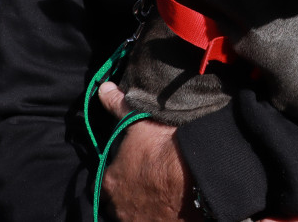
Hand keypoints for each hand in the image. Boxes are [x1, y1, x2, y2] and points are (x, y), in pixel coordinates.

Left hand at [98, 82, 198, 221]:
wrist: (194, 172)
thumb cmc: (164, 145)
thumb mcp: (138, 121)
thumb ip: (119, 106)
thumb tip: (103, 88)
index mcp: (110, 181)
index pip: (109, 179)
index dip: (122, 172)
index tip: (137, 166)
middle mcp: (118, 206)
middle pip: (121, 200)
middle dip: (132, 193)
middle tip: (151, 181)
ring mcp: (137, 221)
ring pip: (137, 214)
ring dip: (146, 206)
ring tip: (164, 194)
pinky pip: (156, 221)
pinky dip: (162, 215)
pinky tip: (173, 205)